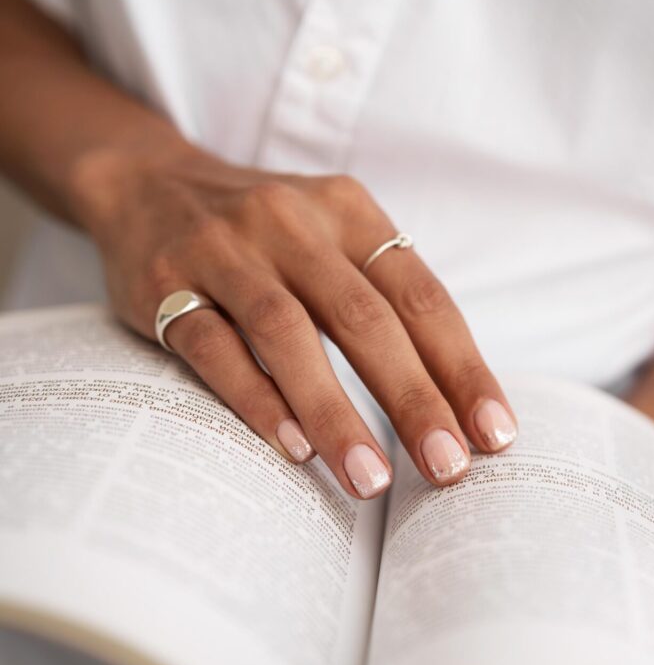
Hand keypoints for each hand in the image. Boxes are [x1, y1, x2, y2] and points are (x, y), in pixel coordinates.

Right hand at [71, 137, 516, 498]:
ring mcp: (224, 251)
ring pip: (287, 335)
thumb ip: (381, 297)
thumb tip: (452, 403)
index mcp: (348, 212)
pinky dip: (256, 399)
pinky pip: (213, 346)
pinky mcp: (165, 285)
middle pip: (364, 319)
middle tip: (447, 469)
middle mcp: (291, 223)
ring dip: (335, 411)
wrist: (149, 185)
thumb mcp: (331, 238)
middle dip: (413, 400)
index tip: (493, 434)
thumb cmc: (265, 236)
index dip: (462, 367)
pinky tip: (292, 447)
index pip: (420, 296)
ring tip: (370, 479)